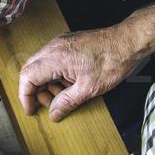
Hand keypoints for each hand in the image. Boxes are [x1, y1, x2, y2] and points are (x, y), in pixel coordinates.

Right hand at [17, 6, 154, 121]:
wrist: (128, 42)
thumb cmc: (112, 62)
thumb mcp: (88, 89)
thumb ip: (66, 102)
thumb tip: (53, 113)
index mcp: (55, 58)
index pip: (27, 77)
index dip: (25, 96)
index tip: (31, 110)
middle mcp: (53, 47)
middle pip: (30, 70)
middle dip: (35, 91)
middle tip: (48, 105)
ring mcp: (60, 43)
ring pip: (40, 65)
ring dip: (45, 83)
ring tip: (61, 96)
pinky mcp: (67, 43)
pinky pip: (51, 60)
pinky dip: (53, 74)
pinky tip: (67, 84)